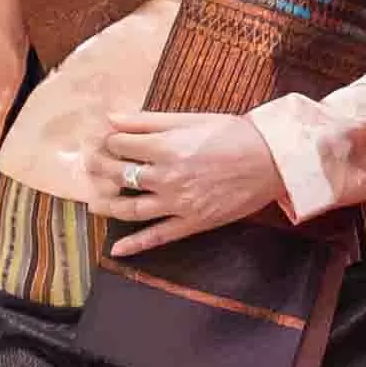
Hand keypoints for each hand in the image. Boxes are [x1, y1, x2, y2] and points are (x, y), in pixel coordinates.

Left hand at [92, 110, 282, 256]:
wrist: (272, 160)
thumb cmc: (233, 134)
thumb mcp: (190, 119)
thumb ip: (147, 120)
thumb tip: (111, 118)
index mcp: (165, 148)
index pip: (120, 145)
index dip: (108, 141)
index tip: (107, 141)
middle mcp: (166, 177)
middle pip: (119, 175)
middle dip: (100, 169)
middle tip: (92, 166)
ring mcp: (178, 204)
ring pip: (130, 209)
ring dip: (107, 206)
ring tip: (95, 202)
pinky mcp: (192, 223)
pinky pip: (158, 236)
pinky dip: (135, 245)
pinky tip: (116, 249)